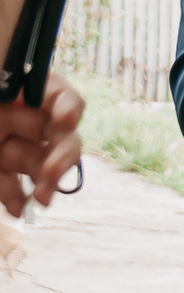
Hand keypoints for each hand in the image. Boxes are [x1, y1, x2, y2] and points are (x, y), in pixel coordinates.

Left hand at [0, 73, 83, 217]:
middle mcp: (17, 117)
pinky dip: (18, 198)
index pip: (54, 92)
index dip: (68, 105)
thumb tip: (42, 86)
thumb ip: (6, 84)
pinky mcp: (0, 172)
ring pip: (42, 163)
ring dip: (47, 182)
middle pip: (59, 133)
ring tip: (41, 200)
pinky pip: (15, 186)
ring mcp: (9, 145)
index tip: (68, 120)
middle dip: (62, 155)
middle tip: (54, 174)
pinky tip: (17, 208)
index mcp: (14, 91)